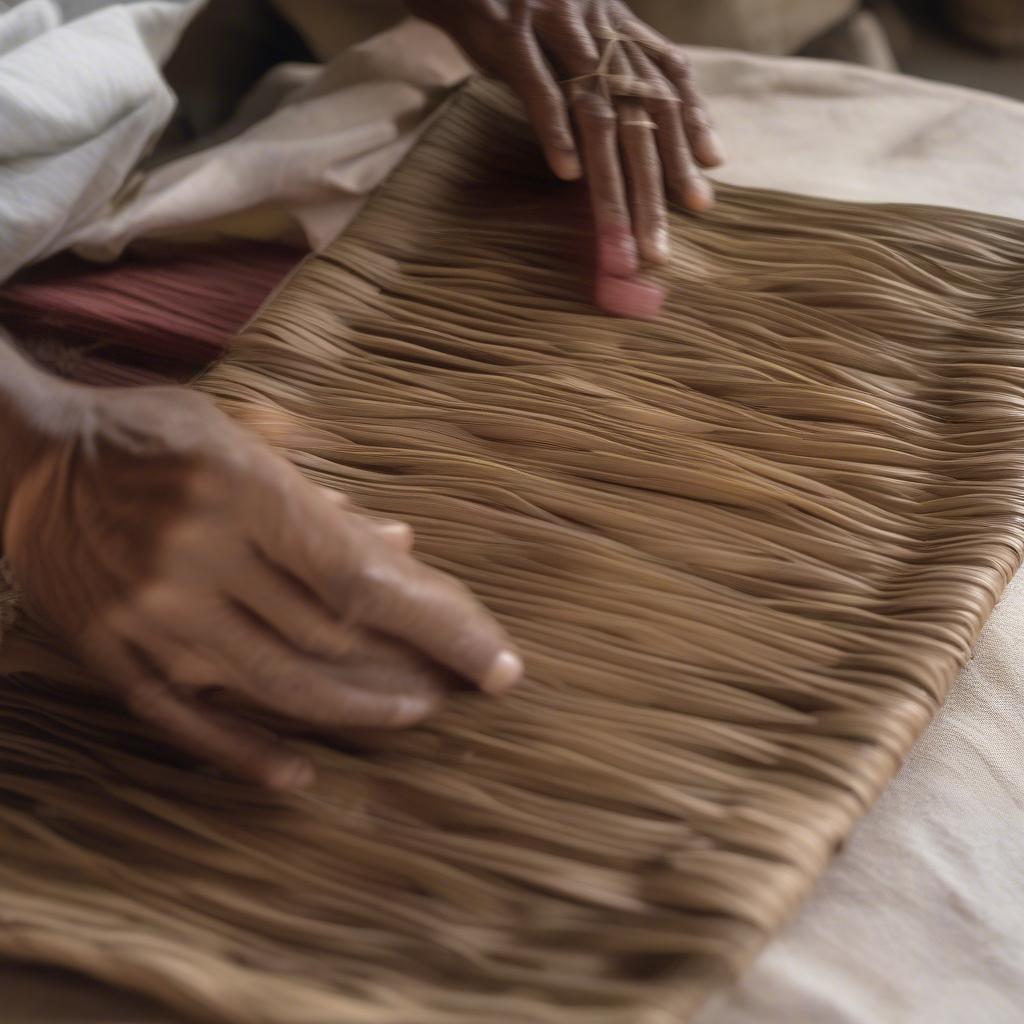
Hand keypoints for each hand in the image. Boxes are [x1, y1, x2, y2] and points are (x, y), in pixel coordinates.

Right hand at [2, 383, 521, 789]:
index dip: (440, 626)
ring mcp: (149, 614)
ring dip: (356, 709)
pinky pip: (185, 721)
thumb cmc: (154, 436)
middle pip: (330, 636)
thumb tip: (402, 547)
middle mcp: (195, 557)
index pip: (362, 578)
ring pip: (274, 685)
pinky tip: (299, 774)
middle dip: (412, 667)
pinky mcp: (111, 654)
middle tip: (464, 683)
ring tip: (413, 711)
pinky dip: (245, 753)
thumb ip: (323, 499)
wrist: (29, 459)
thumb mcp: (244, 438)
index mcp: (239, 490)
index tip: (498, 664)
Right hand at [407, 0, 723, 316]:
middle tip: (664, 242)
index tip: (712, 171)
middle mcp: (597, 27)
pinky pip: (539, 90)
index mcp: (616, 24)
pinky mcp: (509, 34)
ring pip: (597, 115)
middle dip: (660, 182)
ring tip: (621, 238)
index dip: (693, 121)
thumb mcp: (570, 28)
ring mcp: (555, 28)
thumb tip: (625, 129)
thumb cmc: (512, 3)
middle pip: (642, 113)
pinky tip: (569, 176)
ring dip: (612, 185)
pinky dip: (556, 133)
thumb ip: (602, 69)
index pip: (669, 76)